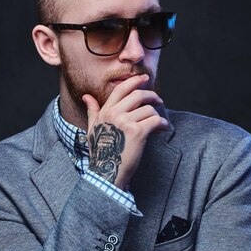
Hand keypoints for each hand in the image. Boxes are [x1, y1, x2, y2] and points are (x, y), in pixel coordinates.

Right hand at [82, 74, 168, 189]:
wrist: (106, 172)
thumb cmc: (100, 152)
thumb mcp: (93, 129)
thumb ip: (92, 111)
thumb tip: (87, 96)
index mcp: (105, 111)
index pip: (121, 89)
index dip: (135, 81)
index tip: (145, 78)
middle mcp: (114, 114)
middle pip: (138, 95)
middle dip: (152, 96)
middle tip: (159, 101)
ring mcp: (126, 122)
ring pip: (149, 110)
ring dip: (157, 116)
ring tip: (159, 124)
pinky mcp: (137, 132)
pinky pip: (155, 121)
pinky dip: (163, 124)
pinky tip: (163, 128)